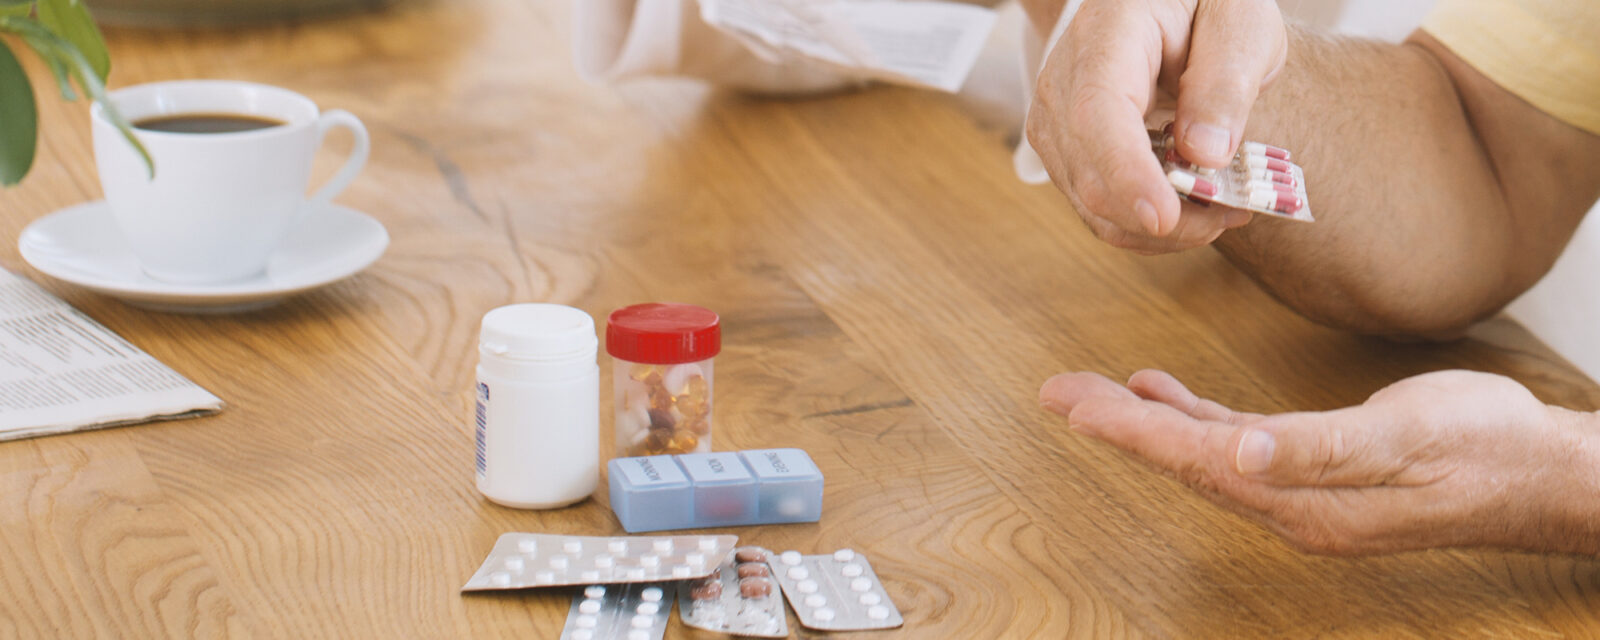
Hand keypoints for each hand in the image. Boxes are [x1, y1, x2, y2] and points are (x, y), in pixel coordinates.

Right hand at [1026, 0, 1286, 252]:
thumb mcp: (1239, 21)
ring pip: (1091, 203)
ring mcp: (1054, 121)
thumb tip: (1206, 155)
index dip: (1127, 173)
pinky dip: (1144, 224)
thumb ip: (1225, 82)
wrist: (1161, 2)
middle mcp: (1062, 82)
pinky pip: (1096, 207)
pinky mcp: (1065, 152)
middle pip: (1090, 173)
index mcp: (1105, 35)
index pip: (1098, 113)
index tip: (1165, 217)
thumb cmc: (1203, 4)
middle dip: (1161, 216)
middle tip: (1233, 215)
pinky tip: (1192, 211)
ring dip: (1158, 228)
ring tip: (1222, 212)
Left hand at [1038, 368, 1599, 554]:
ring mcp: (1300, 488)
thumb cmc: (1480, 449)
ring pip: (1201, 450)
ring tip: (1090, 394)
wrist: (1536, 469)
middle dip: (1116, 425)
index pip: (1192, 461)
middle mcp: (1288, 501)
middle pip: (1181, 458)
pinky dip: (1194, 416)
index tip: (1072, 406)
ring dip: (1145, 420)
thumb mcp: (1402, 438)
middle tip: (1056, 395)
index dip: (1130, 431)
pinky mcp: (1316, 467)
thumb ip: (1319, 448)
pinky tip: (1164, 393)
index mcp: (1300, 499)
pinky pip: (1235, 443)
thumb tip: (1241, 455)